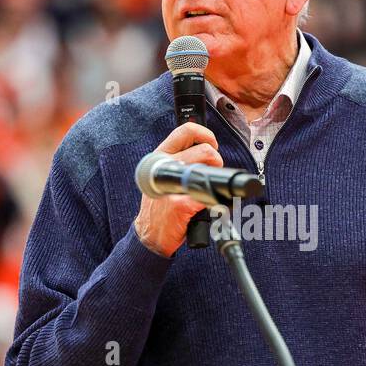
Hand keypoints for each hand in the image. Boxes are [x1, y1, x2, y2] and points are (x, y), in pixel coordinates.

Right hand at [133, 121, 221, 257]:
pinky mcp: (179, 206)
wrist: (149, 234)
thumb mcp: (163, 176)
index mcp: (161, 157)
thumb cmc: (160, 205)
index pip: (185, 131)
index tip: (212, 145)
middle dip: (216, 161)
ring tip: (209, 191)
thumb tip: (209, 153)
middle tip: (214, 172)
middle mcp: (163, 168)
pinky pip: (208, 199)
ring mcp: (170, 187)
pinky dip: (214, 205)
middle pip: (204, 151)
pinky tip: (206, 209)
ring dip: (215, 182)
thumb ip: (181, 161)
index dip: (205, 135)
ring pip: (206, 172)